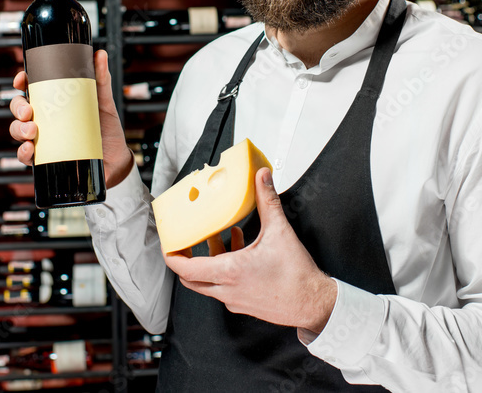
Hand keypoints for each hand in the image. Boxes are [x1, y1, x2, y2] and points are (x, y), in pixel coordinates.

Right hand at [9, 49, 134, 187]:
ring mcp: (42, 138)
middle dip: (17, 107)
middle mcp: (44, 118)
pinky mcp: (44, 158)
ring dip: (18, 129)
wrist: (115, 160)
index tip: (22, 79)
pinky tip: (30, 149)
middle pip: (19, 108)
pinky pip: (24, 155)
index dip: (21, 81)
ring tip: (32, 131)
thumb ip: (101, 78)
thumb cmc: (106, 129)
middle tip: (28, 111)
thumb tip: (100, 54)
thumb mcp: (104, 102)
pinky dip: (23, 152)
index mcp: (54, 101)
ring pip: (17, 130)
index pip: (31, 88)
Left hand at [164, 168, 336, 333]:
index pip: (186, 269)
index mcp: (229, 272)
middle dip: (187, 258)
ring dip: (210, 261)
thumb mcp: (280, 231)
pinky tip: (240, 251)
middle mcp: (227, 290)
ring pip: (209, 283)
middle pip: (192, 279)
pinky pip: (224, 288)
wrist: (313, 304)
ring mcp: (235, 299)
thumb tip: (262, 177)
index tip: (168, 245)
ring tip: (222, 238)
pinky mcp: (244, 304)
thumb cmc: (297, 275)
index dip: (172, 257)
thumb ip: (267, 200)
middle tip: (187, 241)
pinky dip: (224, 270)